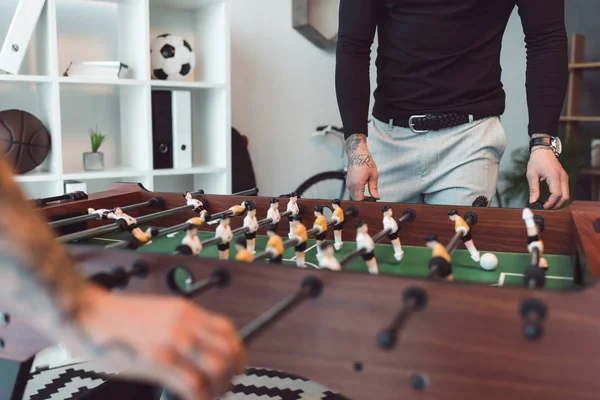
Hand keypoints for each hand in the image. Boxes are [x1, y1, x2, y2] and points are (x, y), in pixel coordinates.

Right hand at [74, 286, 244, 399]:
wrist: (89, 315)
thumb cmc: (118, 317)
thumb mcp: (159, 312)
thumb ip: (181, 326)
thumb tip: (199, 347)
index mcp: (186, 311)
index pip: (228, 330)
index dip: (238, 351)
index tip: (236, 365)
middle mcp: (185, 324)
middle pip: (229, 351)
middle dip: (232, 373)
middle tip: (223, 385)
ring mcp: (173, 343)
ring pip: (217, 369)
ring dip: (218, 387)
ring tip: (208, 395)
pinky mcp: (158, 362)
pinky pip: (194, 385)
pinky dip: (199, 397)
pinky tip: (192, 399)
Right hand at [344, 134, 379, 200]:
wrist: (357, 154)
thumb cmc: (365, 162)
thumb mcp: (374, 176)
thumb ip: (374, 188)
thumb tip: (376, 197)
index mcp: (357, 184)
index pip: (360, 200)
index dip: (366, 202)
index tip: (372, 201)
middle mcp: (351, 185)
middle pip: (356, 199)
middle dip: (363, 200)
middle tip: (371, 198)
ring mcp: (348, 184)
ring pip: (353, 196)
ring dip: (360, 197)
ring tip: (368, 194)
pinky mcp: (348, 182)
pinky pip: (352, 191)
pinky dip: (357, 193)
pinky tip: (363, 189)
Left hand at [526, 146, 569, 208]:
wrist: (543, 150)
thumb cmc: (537, 161)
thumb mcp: (531, 175)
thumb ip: (533, 189)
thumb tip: (533, 201)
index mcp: (554, 176)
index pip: (557, 194)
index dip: (550, 203)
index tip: (543, 207)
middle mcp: (562, 177)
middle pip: (565, 197)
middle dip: (556, 205)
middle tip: (545, 208)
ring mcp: (565, 177)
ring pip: (566, 195)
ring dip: (558, 202)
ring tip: (547, 205)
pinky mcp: (564, 178)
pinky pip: (565, 191)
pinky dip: (559, 197)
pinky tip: (550, 199)